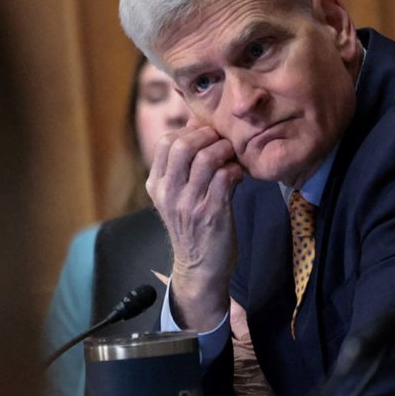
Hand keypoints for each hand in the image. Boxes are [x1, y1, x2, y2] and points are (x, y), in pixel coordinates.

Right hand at [146, 125, 242, 328]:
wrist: (199, 267)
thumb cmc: (192, 227)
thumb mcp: (175, 197)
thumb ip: (182, 167)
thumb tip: (197, 127)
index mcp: (157, 185)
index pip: (165, 143)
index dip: (189, 132)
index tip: (205, 136)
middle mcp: (168, 193)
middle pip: (182, 145)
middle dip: (208, 136)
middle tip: (221, 142)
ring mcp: (189, 204)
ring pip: (206, 158)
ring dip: (225, 151)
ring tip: (232, 157)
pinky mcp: (211, 213)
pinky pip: (224, 177)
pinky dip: (235, 170)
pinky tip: (238, 176)